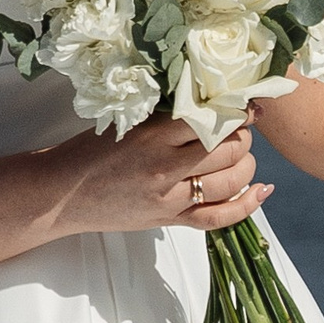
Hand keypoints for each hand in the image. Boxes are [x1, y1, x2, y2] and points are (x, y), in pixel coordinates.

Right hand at [61, 114, 269, 234]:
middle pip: (228, 148)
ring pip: (231, 180)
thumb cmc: (91, 152)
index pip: (212, 119)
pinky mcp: (168, 220)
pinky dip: (247, 205)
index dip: (237, 111)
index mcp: (153, 134)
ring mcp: (168, 197)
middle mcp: (164, 165)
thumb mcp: (129, 123)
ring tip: (241, 155)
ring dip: (246, 164)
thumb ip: (169, 117)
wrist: (60, 193)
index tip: (247, 105)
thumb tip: (217, 102)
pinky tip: (263, 189)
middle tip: (239, 130)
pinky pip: (218, 217)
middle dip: (243, 136)